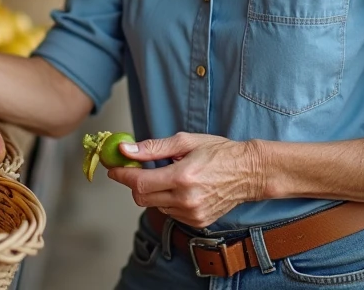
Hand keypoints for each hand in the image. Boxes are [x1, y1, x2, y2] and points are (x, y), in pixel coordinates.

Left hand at [106, 132, 264, 229]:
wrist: (249, 172)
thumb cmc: (220, 153)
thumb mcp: (185, 142)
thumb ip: (152, 148)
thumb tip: (126, 150)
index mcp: (182, 177)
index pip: (139, 183)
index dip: (122, 176)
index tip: (114, 169)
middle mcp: (186, 200)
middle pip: (142, 198)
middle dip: (134, 184)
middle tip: (136, 170)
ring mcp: (193, 214)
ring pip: (155, 206)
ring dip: (153, 192)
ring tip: (169, 176)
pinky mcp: (198, 222)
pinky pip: (170, 212)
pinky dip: (167, 201)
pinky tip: (181, 188)